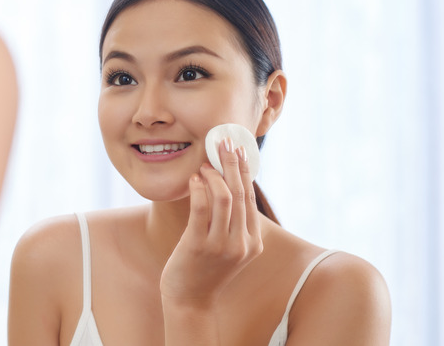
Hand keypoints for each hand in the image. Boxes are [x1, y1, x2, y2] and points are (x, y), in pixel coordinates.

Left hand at [160, 137, 262, 308]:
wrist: (190, 301)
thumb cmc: (205, 269)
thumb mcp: (228, 247)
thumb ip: (233, 222)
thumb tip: (228, 184)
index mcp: (253, 242)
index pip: (250, 198)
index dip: (244, 170)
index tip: (239, 148)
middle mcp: (242, 243)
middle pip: (240, 193)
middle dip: (232, 164)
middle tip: (224, 142)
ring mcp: (222, 246)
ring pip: (224, 199)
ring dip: (214, 176)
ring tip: (204, 164)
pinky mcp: (199, 246)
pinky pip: (201, 210)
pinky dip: (198, 190)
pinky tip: (194, 180)